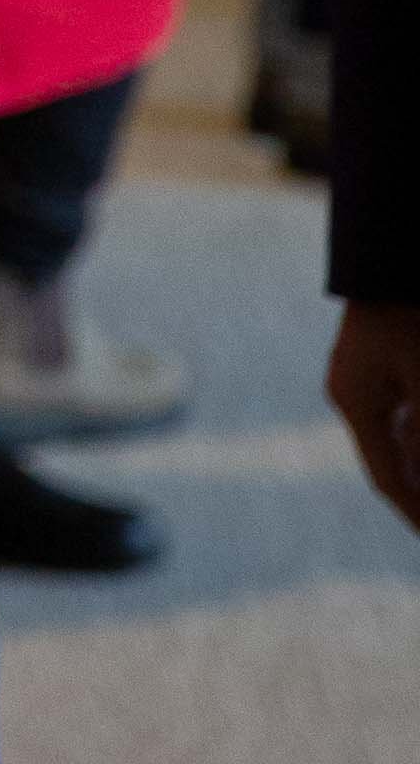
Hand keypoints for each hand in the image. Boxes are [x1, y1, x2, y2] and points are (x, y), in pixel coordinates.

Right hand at [325, 301, 419, 536]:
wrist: (387, 252)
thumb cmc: (411, 313)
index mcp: (356, 403)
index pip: (386, 477)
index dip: (414, 512)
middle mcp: (351, 395)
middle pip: (389, 458)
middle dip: (417, 486)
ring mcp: (359, 377)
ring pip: (395, 434)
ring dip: (416, 456)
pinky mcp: (373, 363)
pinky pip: (397, 409)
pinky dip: (414, 429)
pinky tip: (419, 437)